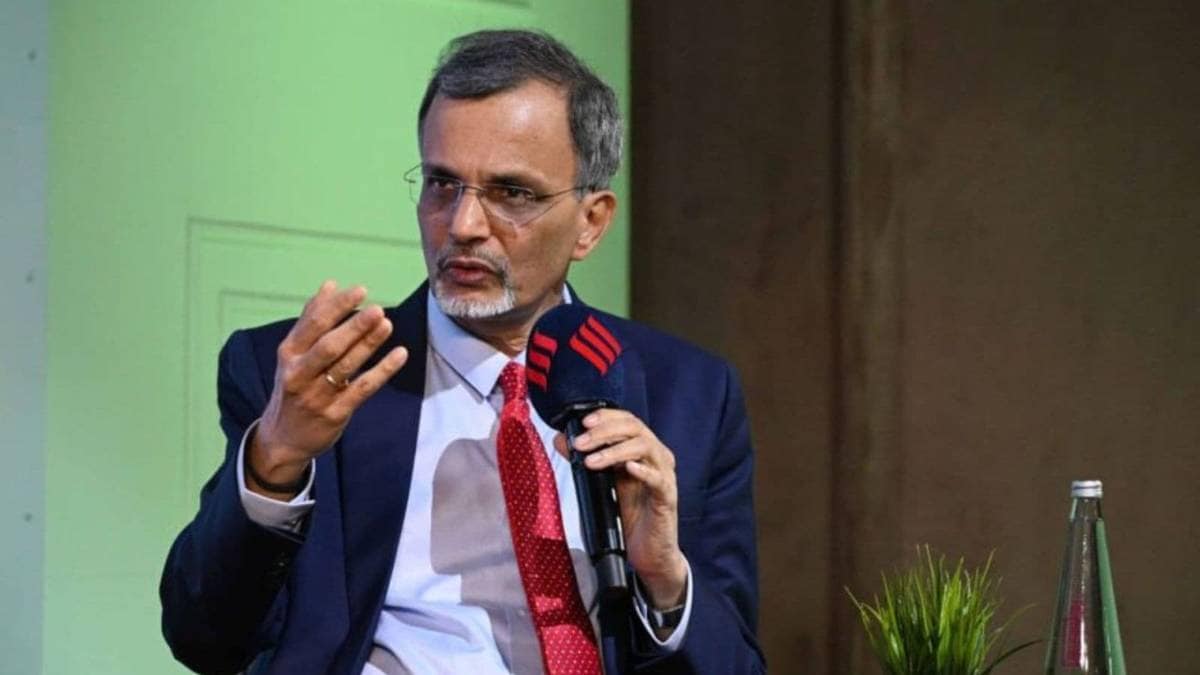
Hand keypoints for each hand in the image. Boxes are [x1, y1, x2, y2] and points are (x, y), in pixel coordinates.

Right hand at [247, 281, 407, 496]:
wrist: (282, 438)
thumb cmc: (294, 386)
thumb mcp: (293, 354)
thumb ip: (311, 319)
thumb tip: (329, 285)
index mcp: (289, 353)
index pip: (313, 325)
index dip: (337, 307)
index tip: (360, 291)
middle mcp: (299, 373)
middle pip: (329, 346)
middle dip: (354, 326)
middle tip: (378, 309)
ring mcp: (317, 395)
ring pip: (346, 366)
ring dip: (368, 344)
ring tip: (388, 324)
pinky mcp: (335, 414)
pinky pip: (362, 389)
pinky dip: (382, 371)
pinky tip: (399, 354)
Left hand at [553, 409, 686, 609]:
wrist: (648, 552)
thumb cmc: (629, 516)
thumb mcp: (603, 484)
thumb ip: (585, 459)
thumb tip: (561, 439)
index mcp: (643, 450)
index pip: (627, 420)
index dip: (606, 417)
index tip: (583, 422)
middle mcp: (656, 457)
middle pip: (635, 429)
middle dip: (604, 432)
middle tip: (580, 443)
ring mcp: (664, 476)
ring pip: (645, 448)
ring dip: (614, 450)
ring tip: (591, 461)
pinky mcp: (667, 498)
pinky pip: (659, 479)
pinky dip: (643, 471)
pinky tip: (628, 469)